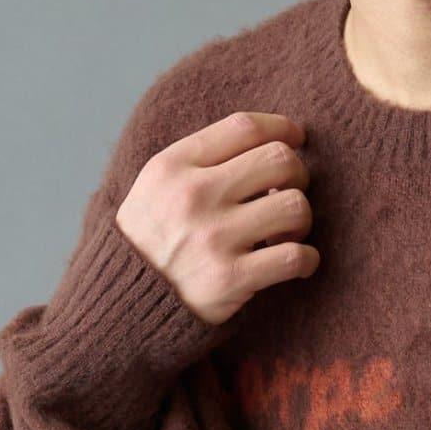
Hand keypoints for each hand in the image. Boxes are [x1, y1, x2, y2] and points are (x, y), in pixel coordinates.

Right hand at [114, 110, 320, 325]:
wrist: (123, 302)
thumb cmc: (151, 239)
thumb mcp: (156, 185)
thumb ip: (202, 160)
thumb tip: (271, 143)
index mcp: (174, 166)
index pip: (245, 127)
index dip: (282, 128)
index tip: (294, 139)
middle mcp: (194, 196)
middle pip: (279, 160)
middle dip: (297, 175)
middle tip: (290, 192)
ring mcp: (213, 238)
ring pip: (294, 206)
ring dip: (303, 219)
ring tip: (289, 232)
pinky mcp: (231, 278)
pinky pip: (293, 256)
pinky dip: (307, 258)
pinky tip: (298, 262)